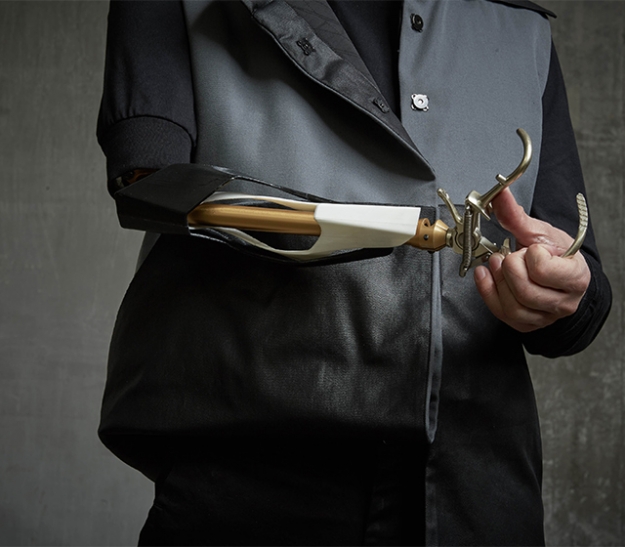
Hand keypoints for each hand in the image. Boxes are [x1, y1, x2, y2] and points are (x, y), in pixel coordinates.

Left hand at [474, 188, 590, 332]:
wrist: (558, 273)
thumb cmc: (555, 255)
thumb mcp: (540, 232)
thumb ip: (517, 216)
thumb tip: (499, 194)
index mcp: (575, 277)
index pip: (544, 270)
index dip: (531, 255)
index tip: (531, 249)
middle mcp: (563, 301)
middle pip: (526, 291)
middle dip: (510, 268)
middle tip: (509, 255)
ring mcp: (544, 316)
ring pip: (513, 307)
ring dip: (498, 282)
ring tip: (497, 264)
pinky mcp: (526, 323)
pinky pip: (502, 314)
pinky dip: (487, 293)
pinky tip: (485, 276)